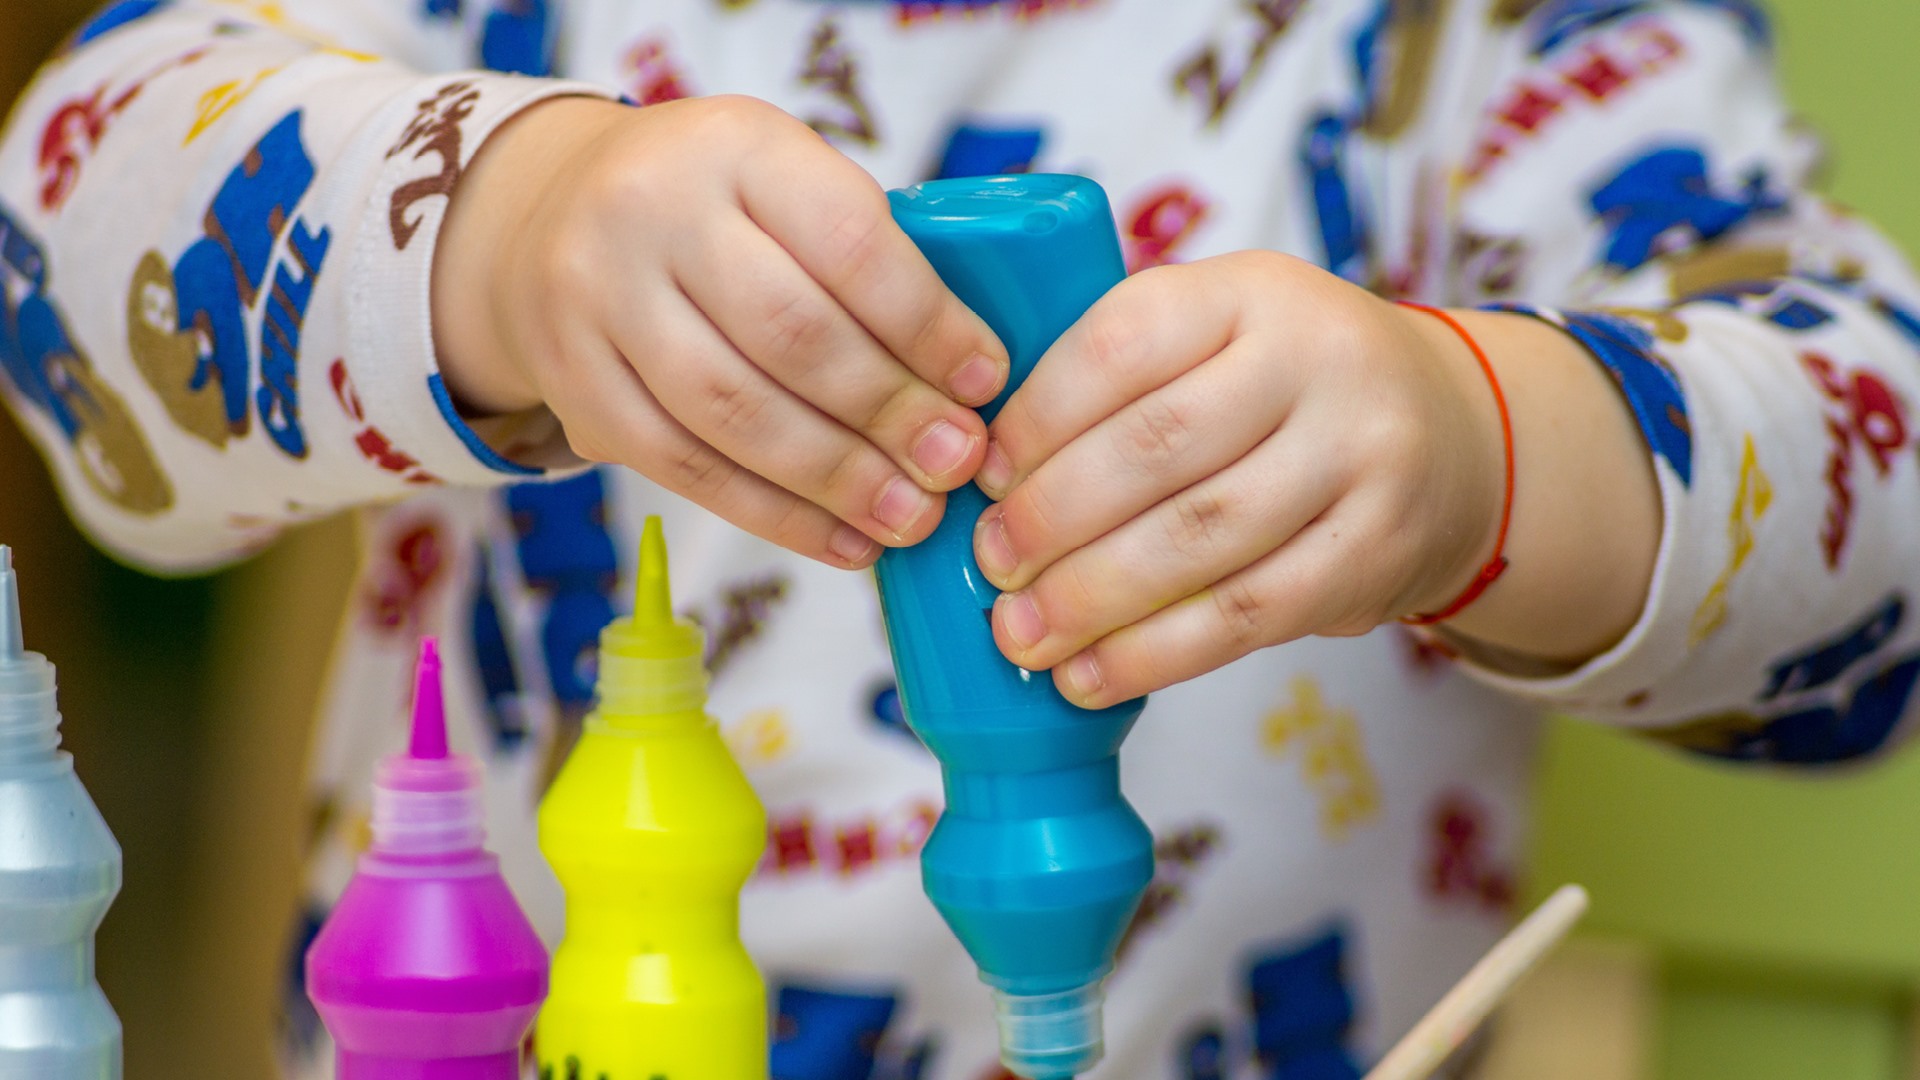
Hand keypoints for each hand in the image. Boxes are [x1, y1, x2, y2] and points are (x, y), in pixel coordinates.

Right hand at [432, 96, 1006, 567]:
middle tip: (958, 463)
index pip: (849, 240)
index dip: (926, 323)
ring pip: (735, 412)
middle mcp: (653, 210)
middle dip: (889, 412)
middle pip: (792, 334)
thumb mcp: (784, 181)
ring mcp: (599, 298)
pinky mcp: (574, 383)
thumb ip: (866, 257)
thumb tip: (968, 387)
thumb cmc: (717, 208)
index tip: (983, 382)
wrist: (551, 214)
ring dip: (838, 480)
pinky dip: (776, 516)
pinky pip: (684, 468)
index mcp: (736, 145)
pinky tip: (844, 541)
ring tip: (911, 516)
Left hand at [971, 251, 1513, 706]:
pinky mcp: (1377, 550)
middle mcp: (1316, 359)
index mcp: (1250, 290)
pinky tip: (1091, 676)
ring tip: (1022, 632)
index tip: (984, 475)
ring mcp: (1360, 455)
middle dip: (1053, 516)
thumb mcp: (1223, 334)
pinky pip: (1247, 613)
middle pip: (1156, 447)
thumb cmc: (1287, 390)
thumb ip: (1124, 377)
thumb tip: (982, 471)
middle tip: (992, 565)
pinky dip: (1155, 654)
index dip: (1039, 416)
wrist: (1456, 437)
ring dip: (1092, 598)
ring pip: (1199, 539)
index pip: (1124, 342)